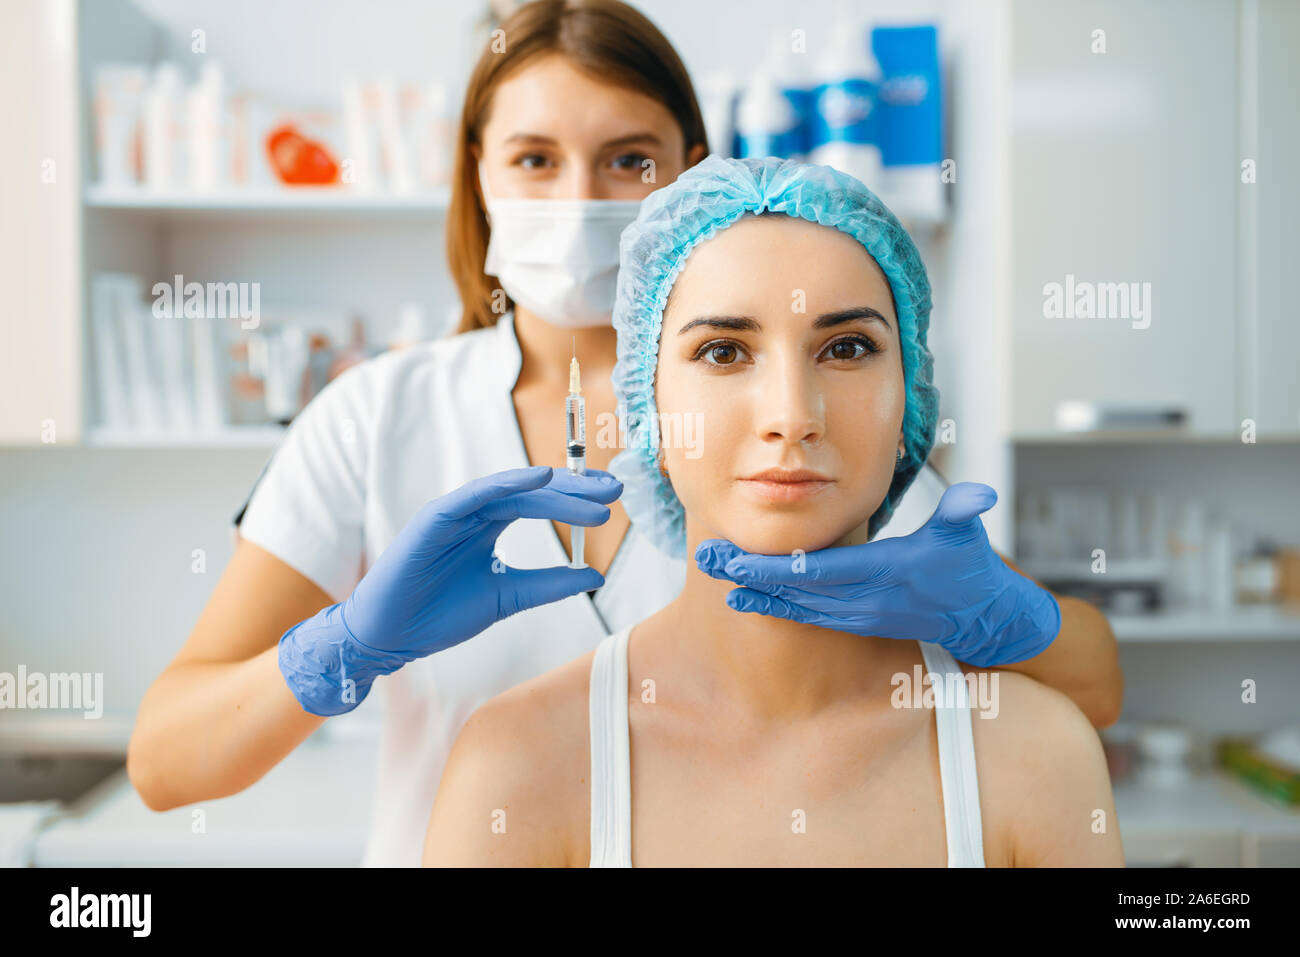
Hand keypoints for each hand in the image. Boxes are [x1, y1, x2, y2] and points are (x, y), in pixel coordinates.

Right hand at [280, 465, 620, 713]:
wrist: (390, 636)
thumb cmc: (440, 615)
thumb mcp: (508, 597)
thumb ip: (550, 584)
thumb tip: (596, 574)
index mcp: (490, 526)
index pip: (540, 502)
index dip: (576, 499)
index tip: (611, 500)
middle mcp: (475, 513)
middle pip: (533, 492)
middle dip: (576, 490)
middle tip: (615, 492)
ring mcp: (455, 512)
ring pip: (512, 490)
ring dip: (554, 489)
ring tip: (593, 494)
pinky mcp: (434, 518)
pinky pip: (475, 495)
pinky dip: (507, 484)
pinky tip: (539, 478)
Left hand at [694, 482, 1060, 667]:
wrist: (980, 619)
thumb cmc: (969, 567)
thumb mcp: (967, 535)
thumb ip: (964, 512)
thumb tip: (979, 495)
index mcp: (887, 572)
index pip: (823, 572)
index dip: (779, 568)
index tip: (741, 560)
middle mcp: (867, 600)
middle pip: (798, 589)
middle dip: (750, 575)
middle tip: (707, 559)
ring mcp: (860, 616)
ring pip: (796, 605)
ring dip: (754, 589)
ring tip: (714, 573)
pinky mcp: (855, 623)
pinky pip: (806, 616)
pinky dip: (773, 605)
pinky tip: (742, 597)